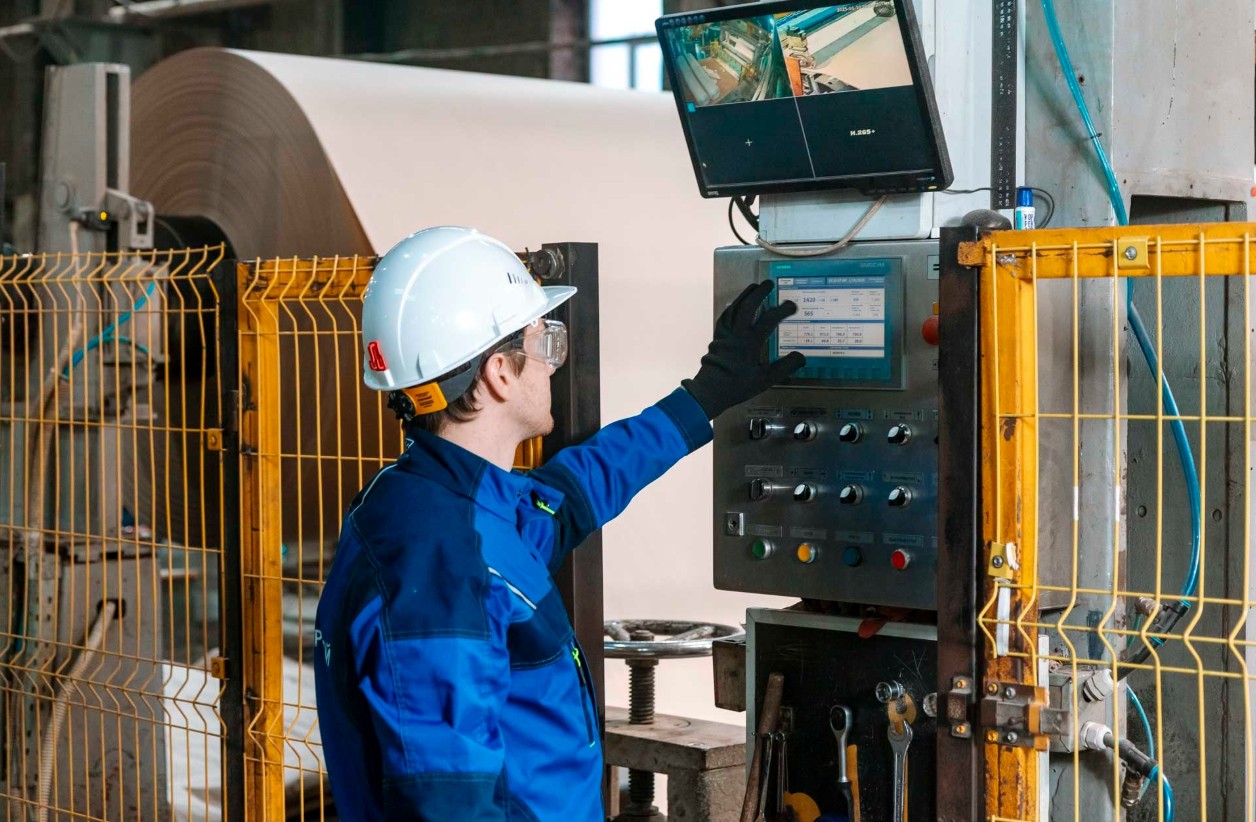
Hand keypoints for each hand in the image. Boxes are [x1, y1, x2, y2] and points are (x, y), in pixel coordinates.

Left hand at [682, 280, 805, 420]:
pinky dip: (733, 307)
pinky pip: (725, 316)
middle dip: (759, 292)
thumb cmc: (738, 385)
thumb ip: (785, 367)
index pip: (769, 320)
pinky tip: (736, 305)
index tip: (791, 306)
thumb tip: (801, 356)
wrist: (711, 390)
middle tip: (769, 284)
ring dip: (745, 295)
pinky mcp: (717, 336)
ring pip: (734, 308)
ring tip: (754, 287)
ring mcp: (725, 333)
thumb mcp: (766, 379)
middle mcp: (737, 333)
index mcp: (750, 342)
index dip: (782, 310)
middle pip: (748, 306)